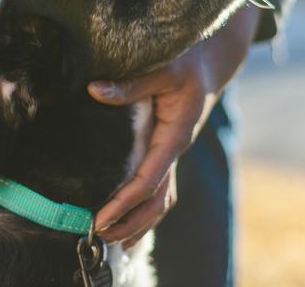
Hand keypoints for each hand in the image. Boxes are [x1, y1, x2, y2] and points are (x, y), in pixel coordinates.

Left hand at [88, 5, 260, 248]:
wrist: (210, 64)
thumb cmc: (189, 64)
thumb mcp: (164, 68)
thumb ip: (131, 84)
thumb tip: (94, 90)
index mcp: (175, 136)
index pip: (148, 179)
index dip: (123, 202)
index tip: (100, 218)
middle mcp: (175, 150)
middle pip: (157, 200)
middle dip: (130, 221)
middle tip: (99, 237)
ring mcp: (172, 152)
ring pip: (161, 198)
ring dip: (140, 222)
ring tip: (115, 241)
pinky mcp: (167, 149)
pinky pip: (160, 187)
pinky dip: (146, 207)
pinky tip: (131, 219)